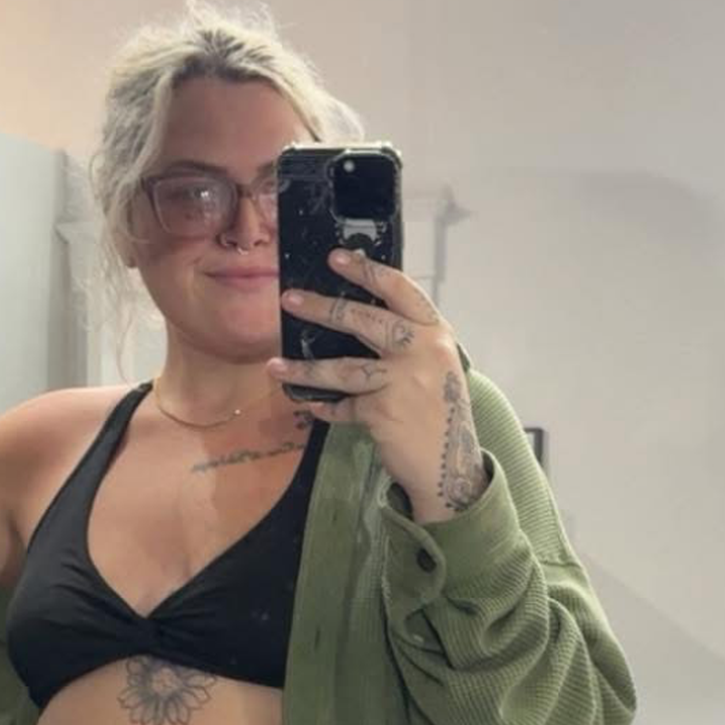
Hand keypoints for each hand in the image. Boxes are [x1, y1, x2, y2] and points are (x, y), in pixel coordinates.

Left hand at [267, 248, 488, 522]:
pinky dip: (326, 407)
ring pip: (342, 367)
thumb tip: (356, 319)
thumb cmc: (441, 412)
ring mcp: (402, 381)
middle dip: (322, 307)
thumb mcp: (436, 367)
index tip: (336, 257)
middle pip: (363, 319)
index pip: (400, 290)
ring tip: (274, 366)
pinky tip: (310, 405)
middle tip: (289, 298)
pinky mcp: (382, 412)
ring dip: (304, 369)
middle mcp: (421, 351)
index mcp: (435, 334)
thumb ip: (407, 343)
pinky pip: (343, 406)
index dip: (366, 271)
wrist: (451, 466)